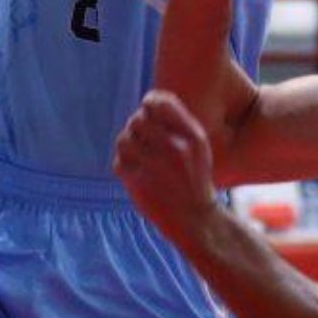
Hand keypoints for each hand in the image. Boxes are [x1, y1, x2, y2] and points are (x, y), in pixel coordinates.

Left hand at [115, 92, 221, 245]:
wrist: (195, 219)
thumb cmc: (195, 177)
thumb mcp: (199, 145)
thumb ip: (178, 119)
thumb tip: (150, 98)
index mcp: (191, 136)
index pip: (158, 102)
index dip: (149, 104)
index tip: (150, 112)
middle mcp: (173, 147)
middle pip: (137, 119)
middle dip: (138, 128)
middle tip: (146, 141)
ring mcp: (153, 165)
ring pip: (124, 139)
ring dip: (129, 146)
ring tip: (141, 157)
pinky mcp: (137, 182)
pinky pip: (119, 161)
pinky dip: (125, 165)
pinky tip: (139, 173)